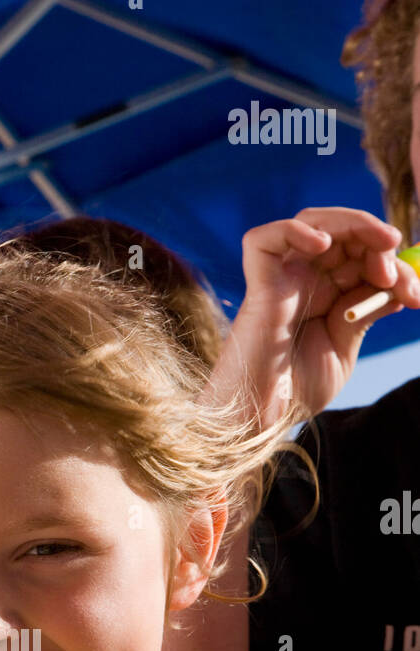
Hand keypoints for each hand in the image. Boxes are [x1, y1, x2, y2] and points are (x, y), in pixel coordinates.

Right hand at [213, 208, 419, 423]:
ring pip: (311, 222)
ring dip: (352, 224)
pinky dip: (295, 230)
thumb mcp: (345, 347)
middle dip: (377, 241)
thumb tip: (397, 282)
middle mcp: (302, 281)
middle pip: (342, 233)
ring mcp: (280, 280)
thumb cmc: (297, 393)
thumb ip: (365, 311)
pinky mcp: (257, 284)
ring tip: (380, 246)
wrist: (262, 418)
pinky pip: (264, 239)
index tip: (413, 293)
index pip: (361, 256)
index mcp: (325, 296)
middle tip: (394, 270)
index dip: (391, 263)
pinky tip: (322, 243)